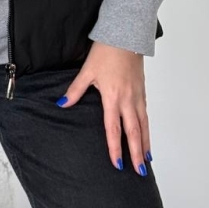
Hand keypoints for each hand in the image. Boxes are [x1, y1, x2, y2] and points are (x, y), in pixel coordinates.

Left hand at [56, 41, 150, 175]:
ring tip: (147, 161)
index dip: (115, 148)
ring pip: (143, 124)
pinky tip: (147, 135)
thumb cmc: (105, 52)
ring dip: (145, 143)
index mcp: (112, 97)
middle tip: (139, 172)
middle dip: (136, 153)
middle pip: (133, 132)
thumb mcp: (87, 71)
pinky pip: (146, 114)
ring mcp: (137, 95)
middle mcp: (127, 100)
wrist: (125, 35)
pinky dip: (147, 128)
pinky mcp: (142, 90)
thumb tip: (62, 105)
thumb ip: (75, 90)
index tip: (117, 164)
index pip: (114, 129)